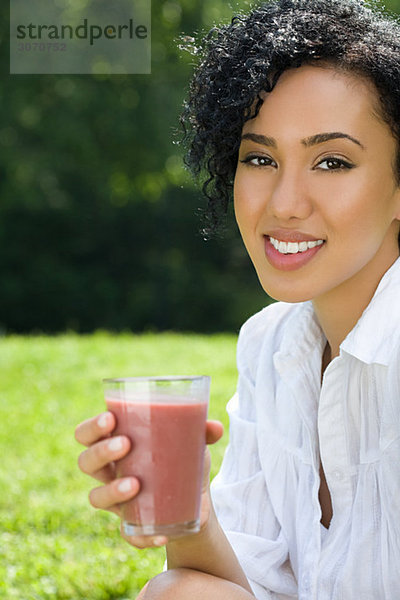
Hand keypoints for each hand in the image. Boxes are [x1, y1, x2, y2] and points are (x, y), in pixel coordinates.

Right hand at [75, 412, 222, 547]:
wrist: (195, 499)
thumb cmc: (182, 457)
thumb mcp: (191, 442)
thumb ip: (200, 431)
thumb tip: (215, 427)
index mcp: (114, 443)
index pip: (86, 435)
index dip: (91, 428)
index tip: (111, 418)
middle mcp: (109, 472)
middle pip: (86, 463)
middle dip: (101, 452)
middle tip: (126, 444)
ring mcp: (117, 500)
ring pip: (96, 498)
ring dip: (112, 491)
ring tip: (135, 484)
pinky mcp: (132, 525)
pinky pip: (128, 534)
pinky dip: (142, 535)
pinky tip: (160, 533)